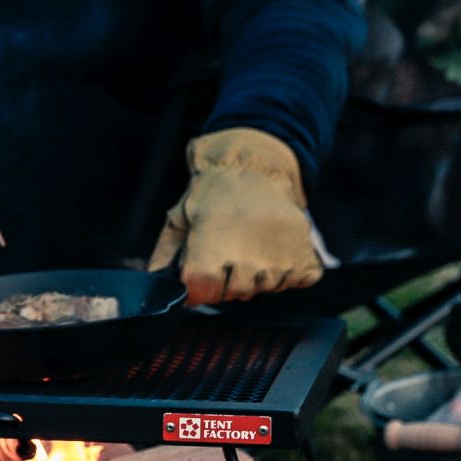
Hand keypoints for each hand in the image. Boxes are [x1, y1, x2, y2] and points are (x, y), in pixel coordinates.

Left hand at [148, 127, 323, 304]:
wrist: (256, 167)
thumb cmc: (214, 192)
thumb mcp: (180, 216)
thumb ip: (165, 253)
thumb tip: (155, 282)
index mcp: (212, 250)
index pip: (204, 291)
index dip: (199, 287)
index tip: (200, 275)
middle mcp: (248, 259)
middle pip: (235, 292)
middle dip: (228, 279)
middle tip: (229, 250)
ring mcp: (279, 259)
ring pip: (266, 287)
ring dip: (258, 273)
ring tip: (253, 242)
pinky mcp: (305, 255)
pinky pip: (297, 280)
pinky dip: (289, 270)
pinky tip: (276, 247)